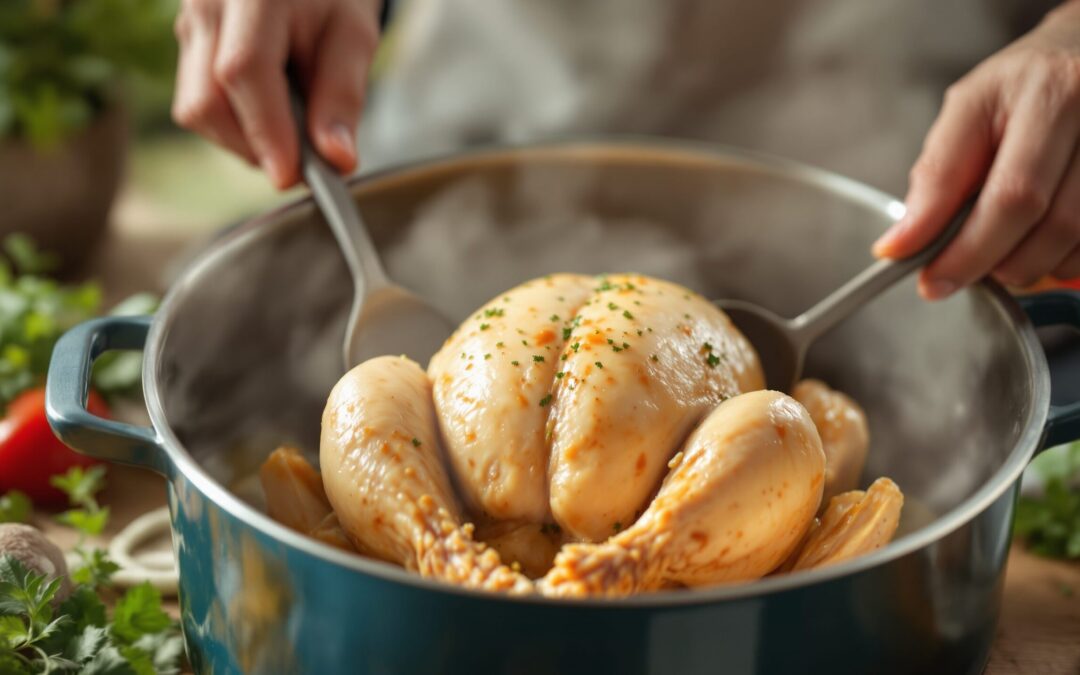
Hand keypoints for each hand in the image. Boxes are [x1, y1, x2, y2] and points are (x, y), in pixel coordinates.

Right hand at [172, 0, 381, 188]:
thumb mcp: (354, 37)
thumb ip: (343, 96)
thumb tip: (336, 160)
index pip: (244, 69)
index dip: (266, 130)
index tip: (290, 175)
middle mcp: (207, 4)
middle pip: (208, 100)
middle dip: (254, 146)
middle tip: (302, 160)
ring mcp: (187, 24)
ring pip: (196, 109)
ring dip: (244, 140)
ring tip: (289, 127)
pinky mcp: (184, 44)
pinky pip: (198, 103)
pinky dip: (234, 125)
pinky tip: (268, 110)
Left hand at [873, 2, 1079, 298]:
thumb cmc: (1026, 84)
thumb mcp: (971, 108)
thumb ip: (939, 172)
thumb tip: (905, 240)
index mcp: (1042, 90)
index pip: (1001, 190)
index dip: (956, 242)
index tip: (922, 272)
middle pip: (1034, 213)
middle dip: (984, 259)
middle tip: (954, 274)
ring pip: (1071, 236)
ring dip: (1026, 266)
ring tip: (998, 257)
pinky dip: (1062, 260)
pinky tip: (1041, 248)